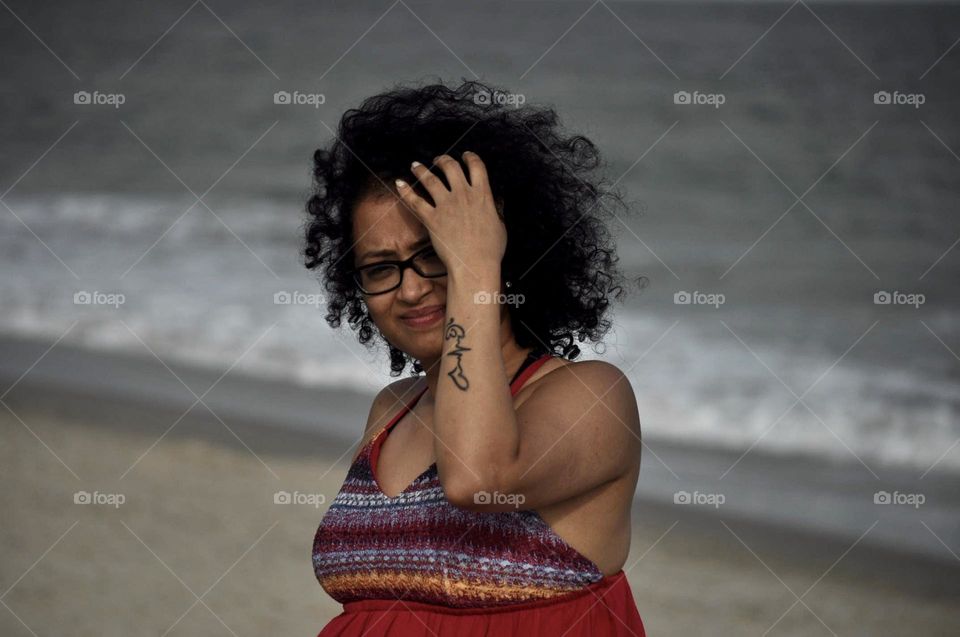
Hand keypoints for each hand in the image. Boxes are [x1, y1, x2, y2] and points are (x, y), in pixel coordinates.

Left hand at [395, 151, 504, 277]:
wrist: (475, 265)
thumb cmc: (491, 250)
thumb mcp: (500, 225)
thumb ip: (496, 209)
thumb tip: (497, 201)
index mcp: (483, 195)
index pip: (477, 166)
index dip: (470, 157)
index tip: (465, 155)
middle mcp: (463, 195)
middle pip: (451, 167)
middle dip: (443, 160)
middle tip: (438, 159)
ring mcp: (446, 206)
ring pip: (430, 179)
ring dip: (422, 170)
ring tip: (416, 165)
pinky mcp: (432, 218)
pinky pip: (415, 201)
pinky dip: (405, 191)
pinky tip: (399, 183)